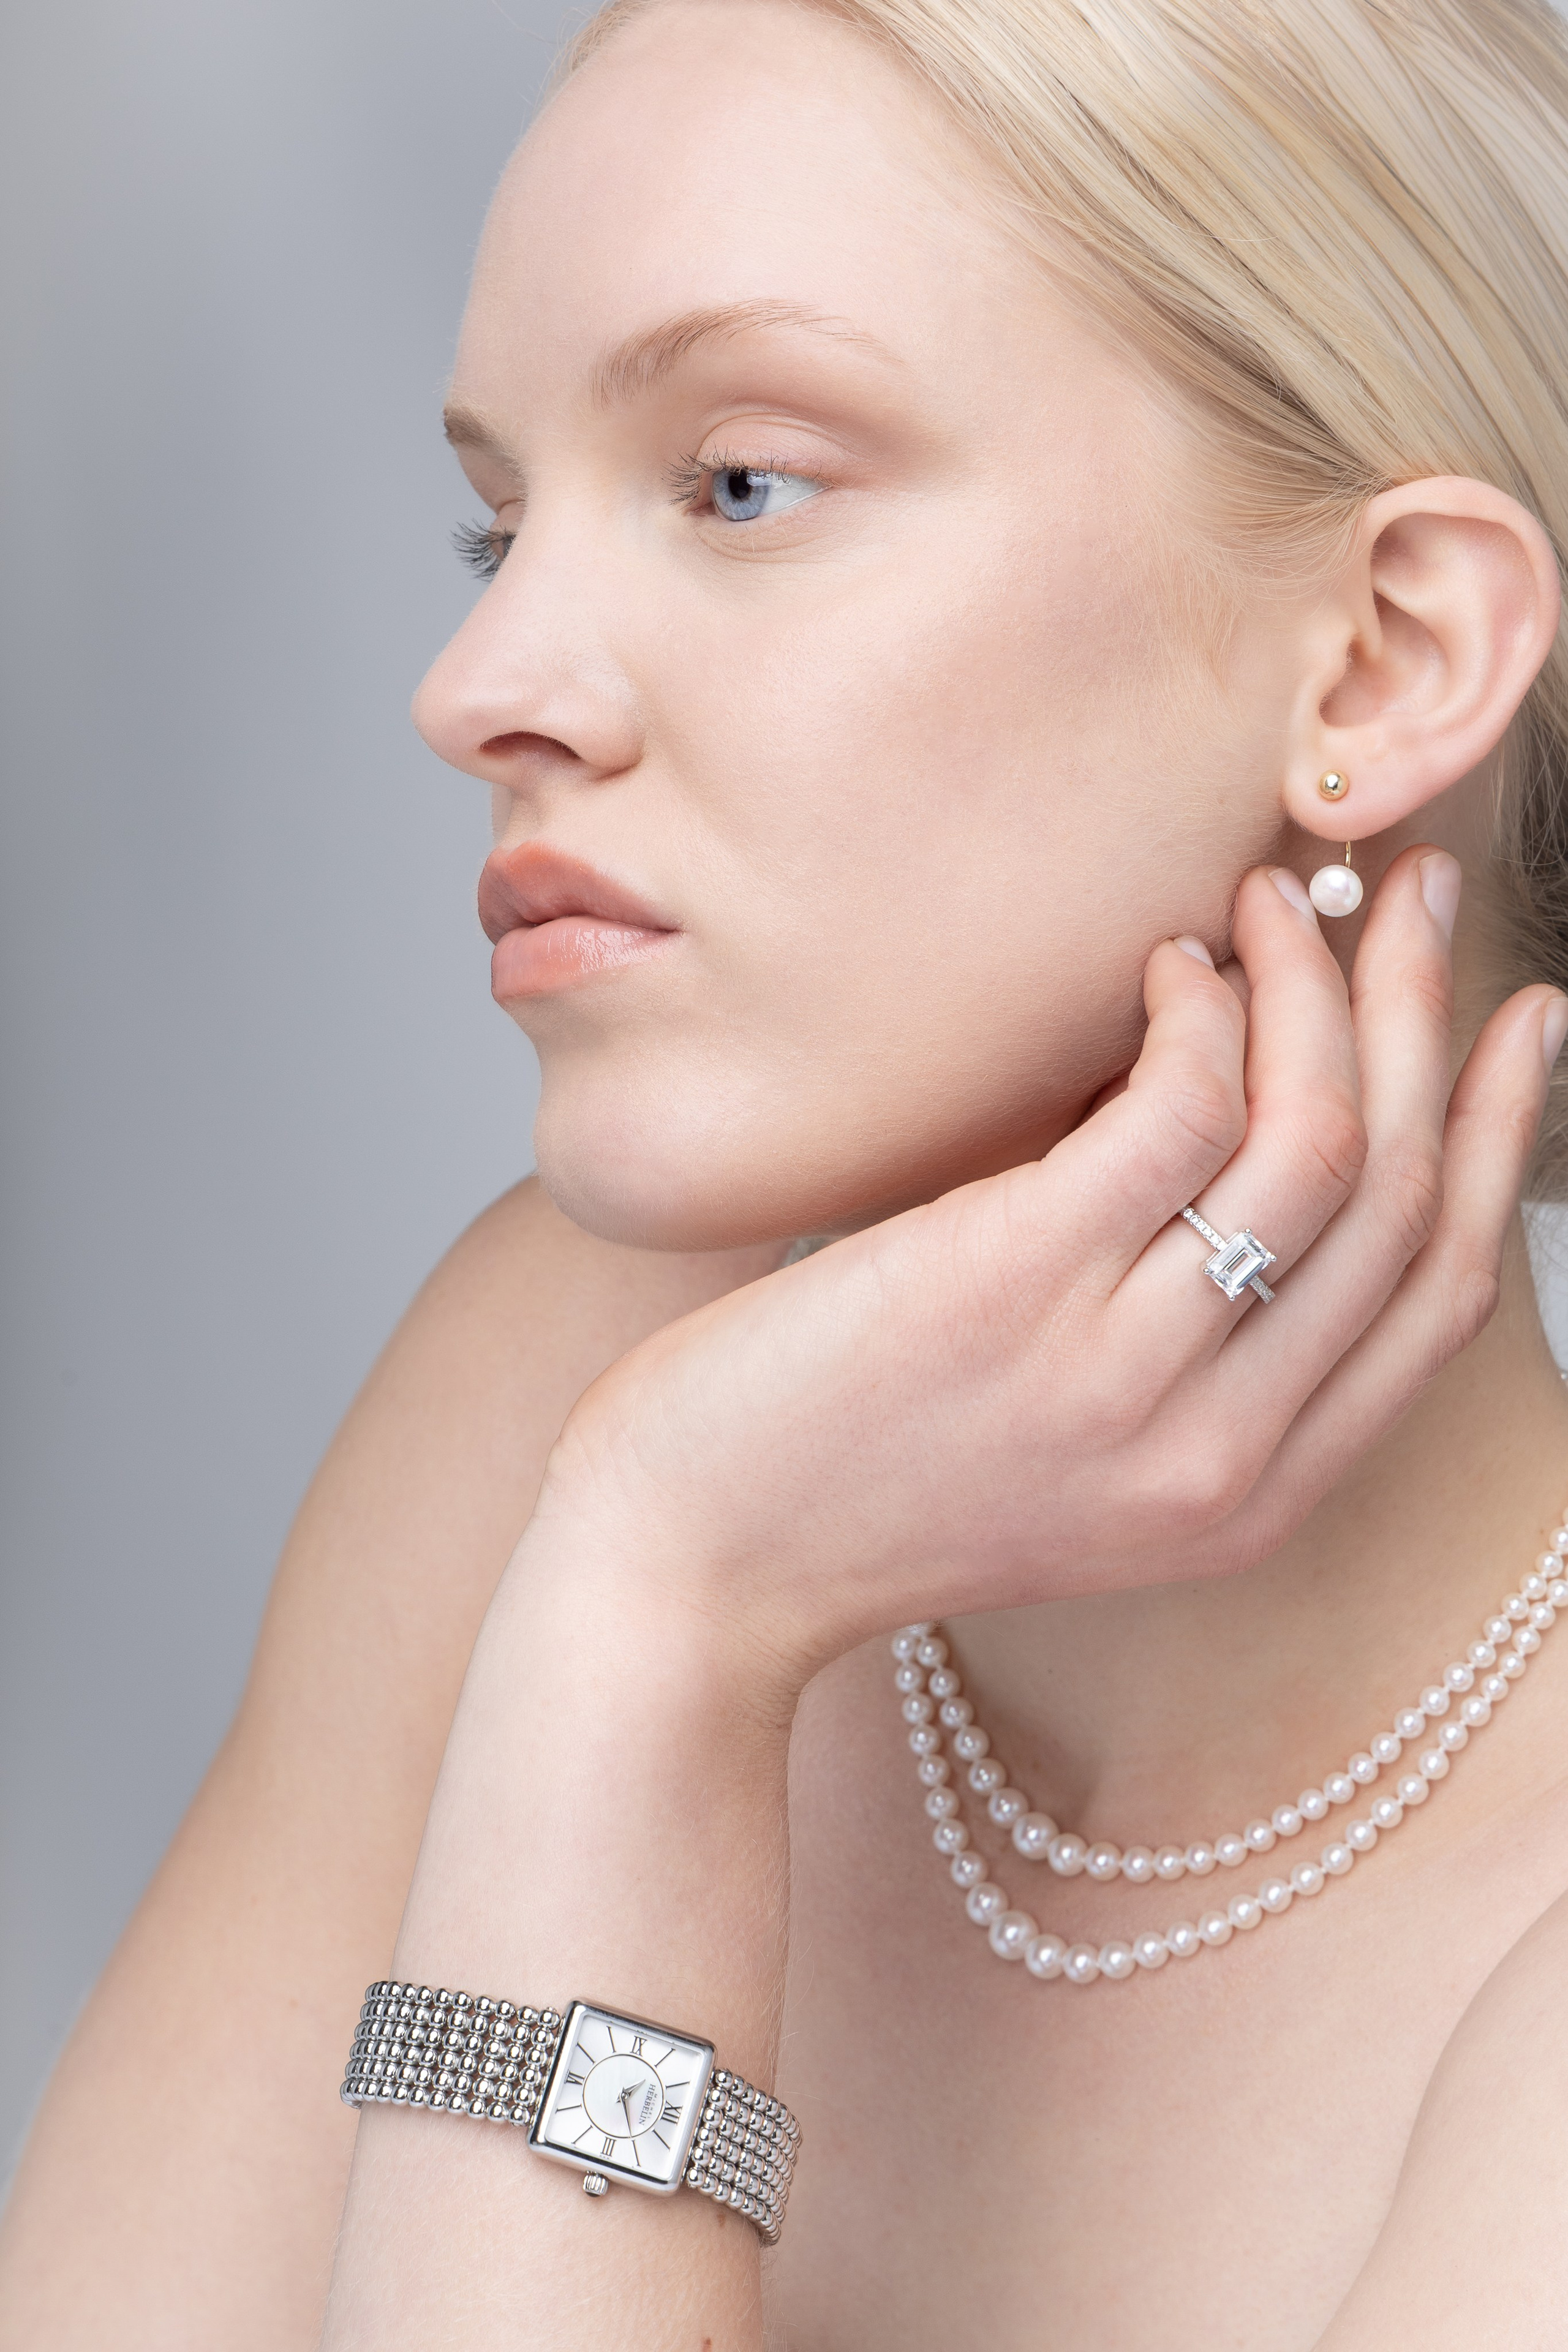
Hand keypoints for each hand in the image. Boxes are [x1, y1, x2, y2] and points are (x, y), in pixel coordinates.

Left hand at [544, 849, 1562, 1682]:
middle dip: (1433, 1018)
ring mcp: (1125, 1374)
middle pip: (1400, 1197)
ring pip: (1315, 1138)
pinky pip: (1181, 1105)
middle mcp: (1218, 1451)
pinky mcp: (1018, 1283)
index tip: (1516, 1023)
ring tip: (1274, 895)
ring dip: (1320, 984)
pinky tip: (1165, 964)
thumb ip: (1176, 1348)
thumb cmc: (858, 1482)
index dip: (1497, 1140)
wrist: (695, 1567)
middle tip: (1421, 891)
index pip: (1441, 1296)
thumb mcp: (1066, 1457)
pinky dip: (1200, 1009)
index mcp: (1252, 1496)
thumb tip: (1233, 1130)